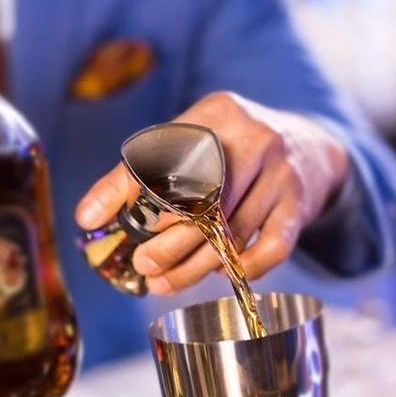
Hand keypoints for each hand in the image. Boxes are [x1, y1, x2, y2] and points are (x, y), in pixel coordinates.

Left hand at [75, 92, 348, 294]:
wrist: (309, 148)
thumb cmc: (230, 150)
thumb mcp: (188, 143)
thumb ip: (136, 172)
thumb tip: (86, 216)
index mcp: (217, 113)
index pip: (167, 156)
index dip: (130, 191)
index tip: (101, 222)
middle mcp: (254, 138)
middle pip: (203, 202)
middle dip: (168, 242)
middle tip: (143, 265)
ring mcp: (282, 173)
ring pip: (232, 233)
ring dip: (195, 266)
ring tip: (162, 282)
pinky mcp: (299, 205)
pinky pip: (271, 249)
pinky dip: (242, 268)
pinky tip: (218, 275)